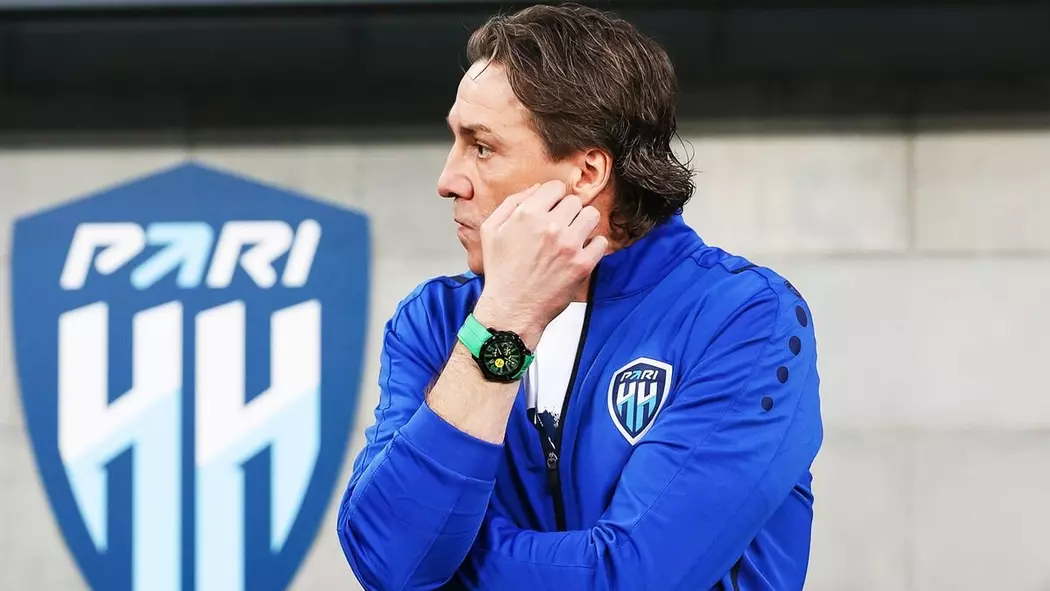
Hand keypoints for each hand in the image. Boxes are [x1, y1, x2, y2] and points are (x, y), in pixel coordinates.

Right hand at [472, 180, 607, 347]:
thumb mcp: (491, 230)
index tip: (552, 209)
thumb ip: (511, 203)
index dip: (554, 197)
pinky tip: (579, 254)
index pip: (556, 187)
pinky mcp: (582, 264)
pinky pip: (601, 242)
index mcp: (527, 215)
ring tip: (573, 237)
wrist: (511, 308)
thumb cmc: (501, 272)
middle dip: (568, 212)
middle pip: (575, 201)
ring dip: (583, 224)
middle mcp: (550, 227)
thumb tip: (536, 188)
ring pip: (591, 216)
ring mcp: (569, 246)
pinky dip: (593, 247)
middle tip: (560, 228)